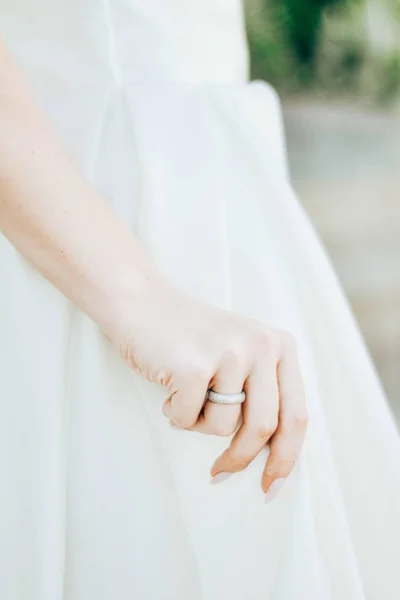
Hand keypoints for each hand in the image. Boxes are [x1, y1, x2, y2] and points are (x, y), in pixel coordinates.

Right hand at [113, 280, 307, 497]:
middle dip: (240, 458)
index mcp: (280, 345)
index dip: (286, 458)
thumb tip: (272, 457)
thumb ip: (262, 391)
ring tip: (185, 396)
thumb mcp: (242, 354)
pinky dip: (174, 414)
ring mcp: (228, 353)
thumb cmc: (190, 339)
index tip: (271, 486)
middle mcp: (262, 346)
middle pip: (264, 428)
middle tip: (220, 473)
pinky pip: (187, 419)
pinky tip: (167, 389)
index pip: (296, 415)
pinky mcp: (194, 366)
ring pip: (223, 427)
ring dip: (198, 424)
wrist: (142, 303)